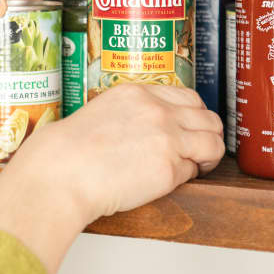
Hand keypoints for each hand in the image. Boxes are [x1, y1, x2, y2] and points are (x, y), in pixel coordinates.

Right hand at [0, 84, 224, 273]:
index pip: (189, 98)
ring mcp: (167, 138)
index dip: (194, 116)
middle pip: (208, 118)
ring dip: (207, 156)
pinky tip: (165, 181)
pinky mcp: (169, 168)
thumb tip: (150, 129)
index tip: (190, 128)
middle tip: (199, 150)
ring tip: (196, 166)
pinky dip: (186, 178)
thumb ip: (131, 113)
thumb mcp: (101, 111)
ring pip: (213, 143)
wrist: (60, 172)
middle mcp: (157, 111)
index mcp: (138, 93)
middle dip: (207, 135)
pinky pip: (193, 172)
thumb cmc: (68, 150)